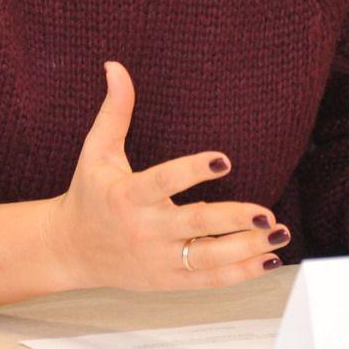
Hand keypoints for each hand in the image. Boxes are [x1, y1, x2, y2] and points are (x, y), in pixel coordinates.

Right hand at [45, 62, 287, 290]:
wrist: (70, 250)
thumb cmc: (88, 195)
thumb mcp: (96, 151)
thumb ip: (115, 111)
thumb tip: (116, 68)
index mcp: (128, 196)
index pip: (164, 181)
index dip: (193, 171)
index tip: (224, 159)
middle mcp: (146, 229)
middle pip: (195, 225)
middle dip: (234, 220)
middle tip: (267, 213)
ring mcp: (159, 259)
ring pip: (208, 258)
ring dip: (247, 248)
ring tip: (278, 232)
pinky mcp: (169, 280)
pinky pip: (209, 280)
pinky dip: (240, 272)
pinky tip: (268, 259)